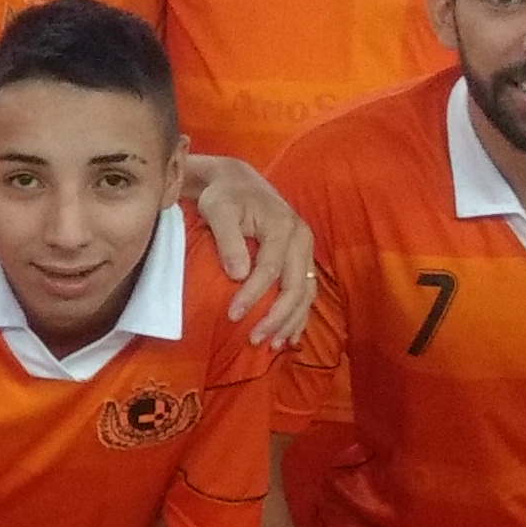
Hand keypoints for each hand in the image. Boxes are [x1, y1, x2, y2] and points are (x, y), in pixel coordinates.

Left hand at [176, 156, 316, 347]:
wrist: (238, 181)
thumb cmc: (224, 196)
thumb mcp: (218, 210)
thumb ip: (228, 240)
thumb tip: (238, 275)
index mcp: (283, 226)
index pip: (270, 269)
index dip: (253, 296)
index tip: (232, 316)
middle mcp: (302, 239)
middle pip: (297, 286)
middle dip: (277, 317)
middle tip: (253, 339)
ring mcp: (305, 250)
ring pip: (306, 293)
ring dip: (291, 322)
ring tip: (271, 345)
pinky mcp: (302, 258)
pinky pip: (307, 291)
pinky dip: (298, 315)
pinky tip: (289, 336)